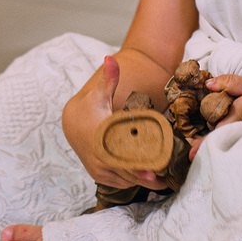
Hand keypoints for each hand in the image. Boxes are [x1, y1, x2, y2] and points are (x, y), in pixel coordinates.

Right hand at [62, 56, 169, 190]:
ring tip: (165, 178)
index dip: (139, 168)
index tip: (156, 172)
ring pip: (127, 180)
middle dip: (149, 176)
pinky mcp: (101, 175)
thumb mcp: (99, 94)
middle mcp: (99, 158)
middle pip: (128, 173)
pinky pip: (122, 182)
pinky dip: (134, 179)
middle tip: (170, 178)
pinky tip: (149, 176)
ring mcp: (99, 169)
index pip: (121, 158)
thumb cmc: (89, 108)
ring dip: (143, 179)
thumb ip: (108, 78)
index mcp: (100, 141)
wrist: (72, 123)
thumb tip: (110, 58)